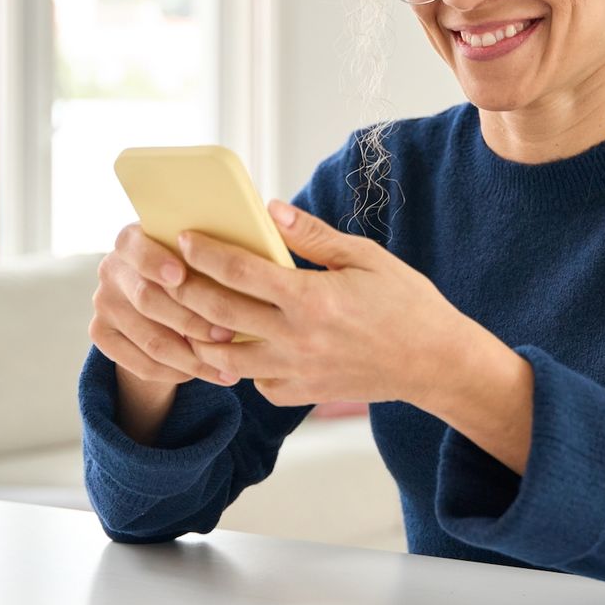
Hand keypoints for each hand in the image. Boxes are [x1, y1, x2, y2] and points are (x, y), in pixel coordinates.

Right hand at [89, 222, 251, 388]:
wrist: (161, 296)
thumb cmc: (195, 267)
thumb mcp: (199, 253)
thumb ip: (214, 251)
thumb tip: (255, 251)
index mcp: (132, 238)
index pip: (135, 247)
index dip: (155, 261)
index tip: (181, 276)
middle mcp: (111, 269)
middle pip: (148, 299)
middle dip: (192, 320)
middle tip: (227, 334)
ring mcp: (104, 304)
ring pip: (151, 339)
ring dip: (192, 357)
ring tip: (228, 366)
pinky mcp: (102, 336)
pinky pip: (142, 365)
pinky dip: (178, 373)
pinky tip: (205, 373)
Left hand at [172, 200, 464, 407]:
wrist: (436, 362)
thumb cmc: (406, 303)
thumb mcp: (364, 257)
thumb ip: (312, 236)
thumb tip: (270, 209)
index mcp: (311, 298)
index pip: (241, 271)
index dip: (206, 252)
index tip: (185, 238)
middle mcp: (297, 338)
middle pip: (220, 314)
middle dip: (187, 289)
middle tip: (168, 272)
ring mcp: (297, 371)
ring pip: (227, 357)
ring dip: (201, 335)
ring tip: (188, 313)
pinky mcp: (303, 395)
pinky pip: (257, 383)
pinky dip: (241, 366)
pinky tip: (236, 347)